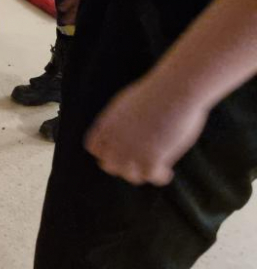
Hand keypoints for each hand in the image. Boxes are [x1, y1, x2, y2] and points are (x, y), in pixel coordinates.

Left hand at [84, 76, 209, 185]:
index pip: (94, 148)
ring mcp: (131, 152)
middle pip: (109, 165)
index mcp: (106, 125)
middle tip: (137, 166)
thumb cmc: (156, 91)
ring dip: (141, 174)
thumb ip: (122, 119)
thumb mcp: (129, 103)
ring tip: (154, 171)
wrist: (173, 90)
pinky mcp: (150, 159)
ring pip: (130, 175)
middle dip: (122, 167)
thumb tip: (127, 129)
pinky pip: (151, 177)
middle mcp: (114, 141)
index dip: (105, 153)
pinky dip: (159, 177)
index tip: (117, 154)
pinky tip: (167, 173)